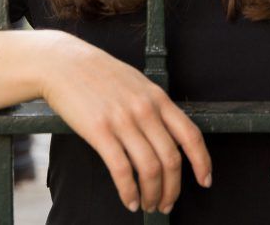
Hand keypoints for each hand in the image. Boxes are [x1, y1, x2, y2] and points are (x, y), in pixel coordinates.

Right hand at [39, 32, 211, 214]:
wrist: (64, 64)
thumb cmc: (100, 75)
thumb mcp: (138, 83)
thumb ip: (155, 107)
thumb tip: (169, 136)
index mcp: (158, 98)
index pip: (191, 135)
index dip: (202, 162)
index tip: (205, 181)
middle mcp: (145, 110)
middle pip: (171, 159)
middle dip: (173, 188)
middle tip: (167, 203)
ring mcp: (123, 121)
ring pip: (150, 168)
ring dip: (153, 194)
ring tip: (149, 205)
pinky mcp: (99, 131)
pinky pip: (121, 170)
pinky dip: (129, 192)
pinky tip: (130, 201)